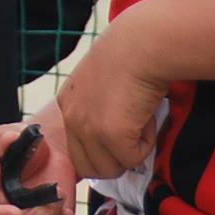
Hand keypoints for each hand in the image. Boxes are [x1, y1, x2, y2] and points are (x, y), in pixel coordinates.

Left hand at [54, 7, 169, 179]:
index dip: (102, 150)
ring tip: (140, 121)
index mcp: (67, 104)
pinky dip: (147, 144)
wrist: (142, 46)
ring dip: (131, 152)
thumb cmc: (131, 57)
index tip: (121, 137)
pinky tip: (147, 117)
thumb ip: (99, 110)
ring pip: (111, 168)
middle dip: (116, 160)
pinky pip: (132, 159)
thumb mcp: (101, 84)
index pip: (76, 149)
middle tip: (134, 136)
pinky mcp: (111, 135)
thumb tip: (115, 143)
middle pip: (89, 167)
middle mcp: (71, 117)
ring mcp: (88, 127)